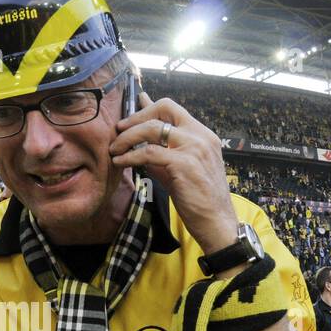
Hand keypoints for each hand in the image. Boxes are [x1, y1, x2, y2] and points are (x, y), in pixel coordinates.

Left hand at [110, 92, 238, 253]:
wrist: (216, 222)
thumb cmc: (199, 199)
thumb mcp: (181, 170)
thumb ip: (164, 154)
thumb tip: (140, 146)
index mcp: (203, 134)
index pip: (173, 108)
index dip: (148, 108)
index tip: (130, 116)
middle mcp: (201, 136)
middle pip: (164, 108)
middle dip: (136, 116)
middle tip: (118, 130)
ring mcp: (194, 148)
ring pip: (152, 129)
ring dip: (127, 137)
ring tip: (114, 148)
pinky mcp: (184, 164)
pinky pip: (148, 153)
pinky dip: (130, 156)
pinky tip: (120, 162)